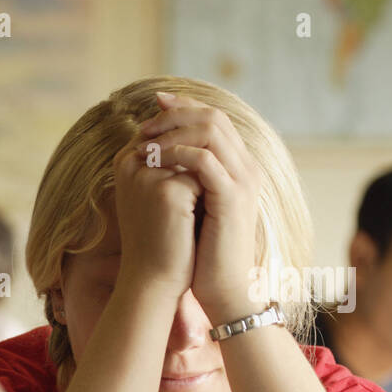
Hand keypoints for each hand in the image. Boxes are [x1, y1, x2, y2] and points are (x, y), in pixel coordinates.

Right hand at [112, 105, 201, 299]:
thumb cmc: (159, 237)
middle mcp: (130, 161)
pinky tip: (210, 209)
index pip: (167, 128)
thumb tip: (203, 133)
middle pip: (181, 132)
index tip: (209, 154)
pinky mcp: (166, 190)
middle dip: (205, 146)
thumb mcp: (159, 193)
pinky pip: (203, 171)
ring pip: (195, 149)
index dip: (193, 135)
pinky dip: (212, 187)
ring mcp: (146, 174)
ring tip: (212, 194)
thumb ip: (170, 161)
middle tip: (216, 172)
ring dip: (210, 166)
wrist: (155, 278)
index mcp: (124, 160)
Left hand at [136, 92, 261, 325]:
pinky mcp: (231, 198)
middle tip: (146, 119)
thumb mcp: (195, 207)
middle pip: (214, 117)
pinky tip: (153, 159)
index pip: (215, 120)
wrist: (224, 287)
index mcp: (239, 167)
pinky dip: (176, 154)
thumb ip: (188, 179)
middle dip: (177, 113)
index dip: (185, 106)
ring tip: (145, 140)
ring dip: (173, 131)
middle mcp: (246, 167)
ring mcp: (242, 181)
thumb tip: (161, 155)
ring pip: (210, 131)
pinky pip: (204, 161)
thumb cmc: (205, 252)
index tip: (155, 104)